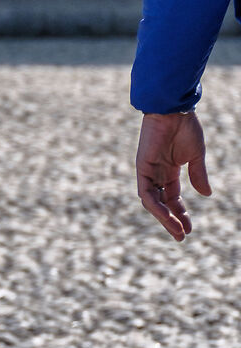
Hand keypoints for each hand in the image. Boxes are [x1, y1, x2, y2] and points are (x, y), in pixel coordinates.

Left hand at [136, 109, 210, 240]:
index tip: (189, 229)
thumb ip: (198, 175)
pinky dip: (155, 206)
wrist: (174, 110)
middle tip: (182, 237)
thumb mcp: (195, 156)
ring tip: (176, 231)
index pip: (173, 198)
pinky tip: (166, 216)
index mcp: (169, 172)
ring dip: (163, 218)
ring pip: (152, 203)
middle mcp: (157, 174)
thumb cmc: (185, 128)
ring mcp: (148, 172)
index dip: (180, 214)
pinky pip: (146, 193)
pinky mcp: (142, 169)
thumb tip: (206, 195)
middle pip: (162, 204)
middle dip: (171, 221)